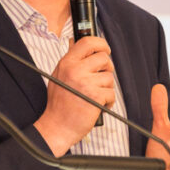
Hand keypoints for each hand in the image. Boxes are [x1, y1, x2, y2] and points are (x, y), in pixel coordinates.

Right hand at [34, 36, 115, 154]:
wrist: (57, 127)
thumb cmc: (59, 103)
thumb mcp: (59, 76)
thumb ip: (70, 61)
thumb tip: (77, 42)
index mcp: (66, 63)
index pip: (87, 42)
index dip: (101, 43)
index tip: (105, 49)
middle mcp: (75, 70)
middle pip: (103, 58)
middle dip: (107, 68)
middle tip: (102, 77)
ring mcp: (86, 83)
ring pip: (109, 77)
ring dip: (106, 88)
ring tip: (94, 96)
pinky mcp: (95, 97)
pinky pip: (111, 93)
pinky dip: (108, 101)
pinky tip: (97, 105)